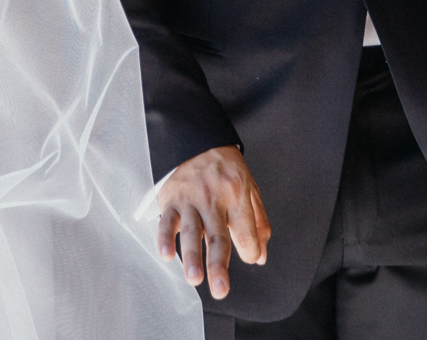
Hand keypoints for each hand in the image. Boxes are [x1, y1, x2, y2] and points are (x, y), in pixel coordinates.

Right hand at [158, 145, 270, 299]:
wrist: (196, 137)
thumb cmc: (225, 167)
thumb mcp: (249, 186)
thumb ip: (258, 221)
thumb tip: (261, 256)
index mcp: (236, 194)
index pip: (245, 232)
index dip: (250, 251)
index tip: (250, 257)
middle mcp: (213, 198)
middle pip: (217, 236)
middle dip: (218, 265)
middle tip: (220, 290)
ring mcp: (190, 199)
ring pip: (191, 231)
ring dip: (192, 256)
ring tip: (194, 279)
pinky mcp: (170, 199)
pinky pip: (166, 220)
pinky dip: (165, 237)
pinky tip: (166, 254)